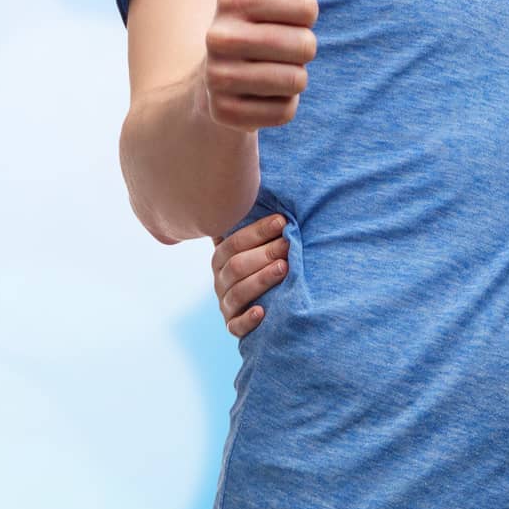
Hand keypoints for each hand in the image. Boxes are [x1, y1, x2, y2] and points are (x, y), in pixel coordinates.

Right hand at [212, 211, 290, 336]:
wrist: (265, 301)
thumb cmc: (264, 261)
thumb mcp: (257, 243)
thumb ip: (258, 224)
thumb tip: (264, 182)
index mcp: (222, 257)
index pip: (234, 242)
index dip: (258, 231)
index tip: (282, 221)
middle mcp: (220, 280)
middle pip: (237, 266)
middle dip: (264, 253)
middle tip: (288, 244)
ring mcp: (226, 304)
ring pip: (238, 292)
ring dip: (261, 279)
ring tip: (284, 268)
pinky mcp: (233, 325)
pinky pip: (236, 326)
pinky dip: (248, 319)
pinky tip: (262, 312)